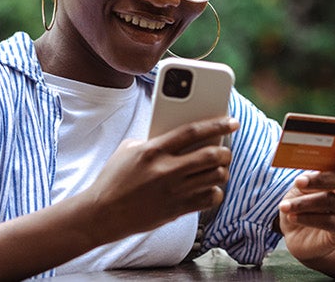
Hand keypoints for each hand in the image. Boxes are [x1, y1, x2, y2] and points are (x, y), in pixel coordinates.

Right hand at [83, 118, 238, 243]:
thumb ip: (155, 140)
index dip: (217, 123)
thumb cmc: (113, 179)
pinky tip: (208, 188)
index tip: (233, 121)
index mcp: (153, 150)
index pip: (193, 131)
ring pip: (216, 177)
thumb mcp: (129, 150)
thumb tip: (181, 136)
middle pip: (212, 155)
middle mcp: (166, 170)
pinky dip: (215, 193)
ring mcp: (173, 192)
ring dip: (222, 171)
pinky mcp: (176, 210)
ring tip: (217, 169)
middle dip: (225, 152)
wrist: (101, 214)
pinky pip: (210, 199)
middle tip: (225, 151)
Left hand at [278, 146, 334, 260]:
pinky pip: (328, 222)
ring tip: (285, 206)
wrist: (297, 234)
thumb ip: (310, 176)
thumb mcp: (303, 186)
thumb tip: (307, 174)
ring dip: (304, 202)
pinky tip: (292, 217)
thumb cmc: (303, 204)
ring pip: (332, 201)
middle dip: (322, 178)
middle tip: (299, 181)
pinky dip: (307, 218)